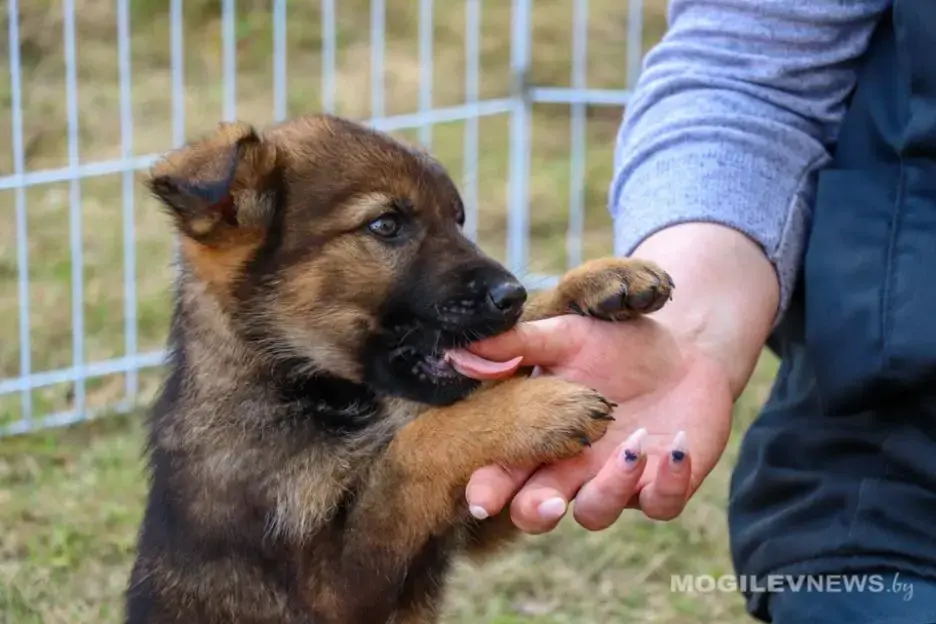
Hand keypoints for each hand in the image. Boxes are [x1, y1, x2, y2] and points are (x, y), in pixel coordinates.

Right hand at [455, 313, 733, 531]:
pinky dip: (669, 481)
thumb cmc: (614, 345)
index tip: (480, 500)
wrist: (681, 348)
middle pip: (538, 511)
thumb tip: (460, 349)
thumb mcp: (567, 336)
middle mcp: (570, 470)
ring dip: (611, 487)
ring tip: (632, 445)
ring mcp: (615, 482)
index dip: (489, 490)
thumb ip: (518, 344)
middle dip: (536, 513)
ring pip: (596, 512)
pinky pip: (662, 503)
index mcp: (539, 439)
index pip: (503, 472)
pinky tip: (675, 446)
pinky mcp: (663, 486)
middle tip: (547, 504)